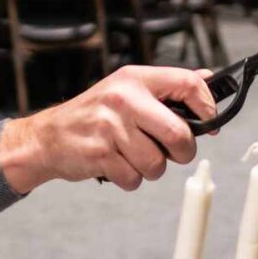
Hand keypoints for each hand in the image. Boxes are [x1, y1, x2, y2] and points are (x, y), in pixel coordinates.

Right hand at [0, 65, 217, 192]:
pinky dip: (129, 179)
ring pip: (157, 164)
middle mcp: (123, 99)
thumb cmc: (94, 116)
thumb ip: (166, 88)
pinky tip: (115, 165)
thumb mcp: (126, 90)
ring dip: (150, 169)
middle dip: (182, 152)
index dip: (207, 107)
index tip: (210, 123)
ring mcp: (110, 127)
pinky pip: (134, 178)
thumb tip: (208, 81)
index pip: (188, 84)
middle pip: (179, 134)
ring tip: (132, 157)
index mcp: (135, 79)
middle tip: (173, 153)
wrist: (48, 137)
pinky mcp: (100, 154)